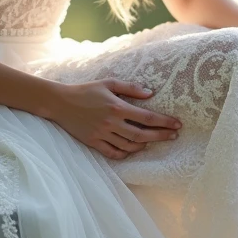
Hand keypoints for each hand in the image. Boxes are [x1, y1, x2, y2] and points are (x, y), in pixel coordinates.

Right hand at [51, 79, 182, 160]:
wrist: (60, 102)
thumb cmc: (86, 90)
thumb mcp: (108, 83)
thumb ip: (130, 88)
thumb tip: (150, 93)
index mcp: (117, 107)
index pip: (147, 117)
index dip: (164, 122)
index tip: (177, 124)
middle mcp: (111, 123)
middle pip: (142, 135)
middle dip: (161, 136)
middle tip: (174, 136)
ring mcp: (102, 134)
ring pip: (129, 146)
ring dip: (143, 145)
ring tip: (152, 141)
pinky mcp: (93, 142)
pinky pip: (113, 153)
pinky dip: (124, 153)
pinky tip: (132, 150)